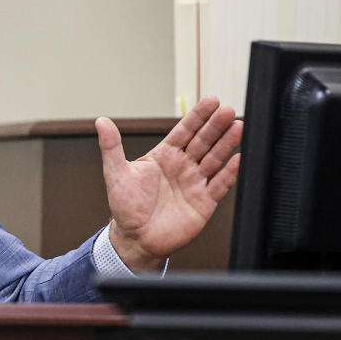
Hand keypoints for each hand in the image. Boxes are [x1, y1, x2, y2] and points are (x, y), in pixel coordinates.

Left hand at [97, 96, 241, 270]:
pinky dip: (230, 173)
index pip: (185, 131)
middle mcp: (183, 166)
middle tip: (228, 111)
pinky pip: (220, 185)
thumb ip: (111, 147)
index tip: (211, 101)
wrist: (136, 239)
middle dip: (216, 126)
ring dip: (226, 144)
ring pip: (214, 159)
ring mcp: (195, 183)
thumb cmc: (125, 206)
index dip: (198, 116)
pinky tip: (239, 158)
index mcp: (164, 155)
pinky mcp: (204, 203)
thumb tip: (101, 122)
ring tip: (238, 127)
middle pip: (203, 141)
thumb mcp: (116, 173)